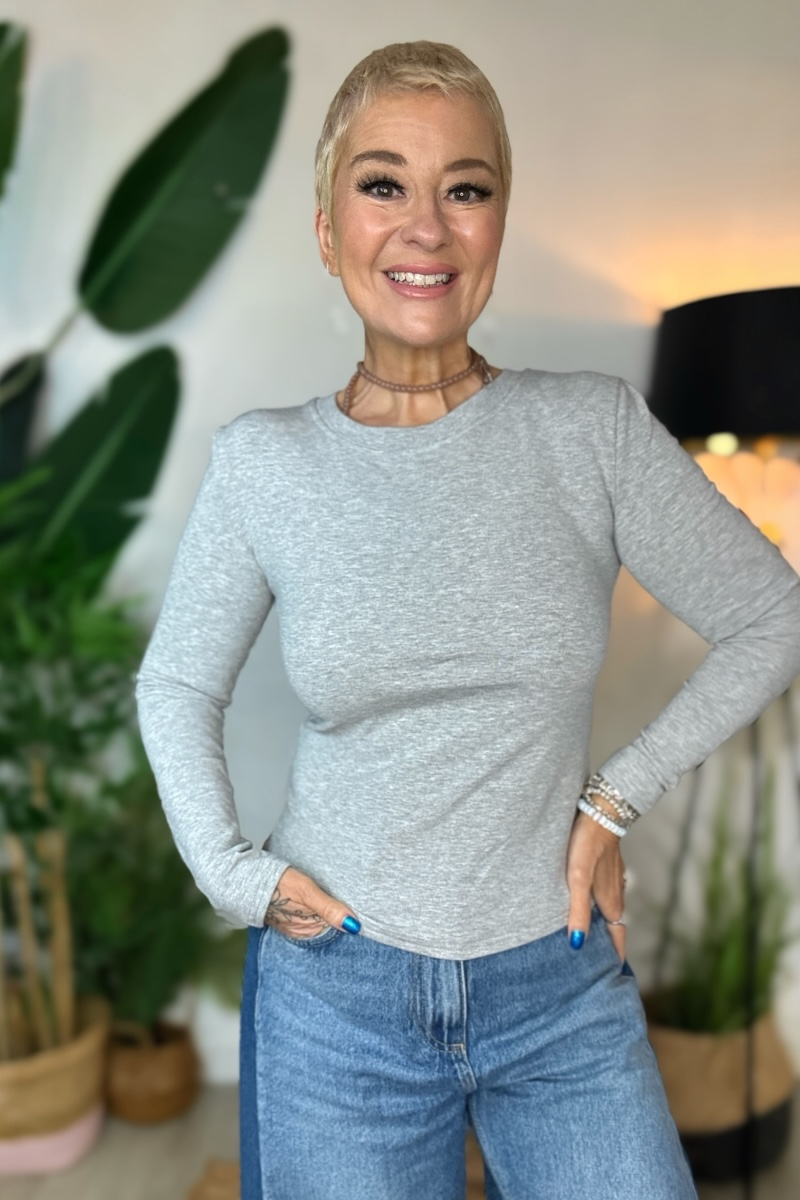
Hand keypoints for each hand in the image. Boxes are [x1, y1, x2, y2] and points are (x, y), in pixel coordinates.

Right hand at [263, 866, 359, 937]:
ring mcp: (295, 925)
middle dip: (336, 913)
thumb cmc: (278, 883)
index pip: (338, 927)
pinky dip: (314, 908)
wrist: (248, 879)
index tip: (354, 906)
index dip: (346, 915)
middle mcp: (303, 932)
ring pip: (319, 919)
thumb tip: (353, 926)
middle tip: (339, 895)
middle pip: (329, 924)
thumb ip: (329, 908)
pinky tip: (313, 898)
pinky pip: (308, 916)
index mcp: (309, 930)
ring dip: (325, 909)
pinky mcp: (288, 918)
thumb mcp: (307, 892)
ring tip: (324, 894)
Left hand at [566, 810, 625, 960]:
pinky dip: (598, 903)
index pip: (617, 936)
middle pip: (613, 924)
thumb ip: (577, 911)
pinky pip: (604, 892)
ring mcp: (612, 878)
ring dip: (603, 922)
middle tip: (598, 960)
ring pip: (609, 906)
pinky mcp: (606, 865)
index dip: (616, 954)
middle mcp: (614, 892)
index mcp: (610, 901)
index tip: (614, 973)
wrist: (601, 811)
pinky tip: (585, 899)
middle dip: (608, 942)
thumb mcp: (578, 879)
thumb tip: (576, 944)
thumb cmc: (587, 844)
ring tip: (590, 934)